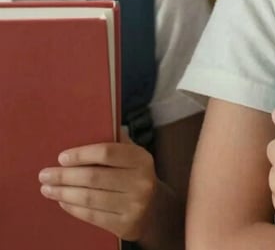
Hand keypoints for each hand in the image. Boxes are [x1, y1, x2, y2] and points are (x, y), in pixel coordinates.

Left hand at [39, 130, 156, 241]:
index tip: (61, 157)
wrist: (155, 211)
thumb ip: (117, 143)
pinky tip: (62, 201)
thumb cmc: (137, 177)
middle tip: (44, 175)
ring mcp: (133, 205)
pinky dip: (73, 208)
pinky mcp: (124, 225)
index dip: (82, 154)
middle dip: (64, 176)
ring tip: (47, 189)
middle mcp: (140, 181)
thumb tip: (94, 125)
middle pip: (94, 177)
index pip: (107, 152)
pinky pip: (92, 215)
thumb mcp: (135, 157)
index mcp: (141, 159)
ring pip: (89, 197)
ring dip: (63, 193)